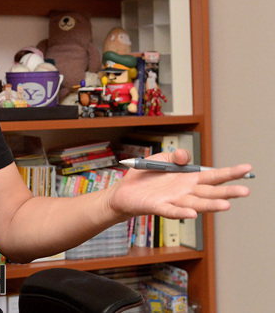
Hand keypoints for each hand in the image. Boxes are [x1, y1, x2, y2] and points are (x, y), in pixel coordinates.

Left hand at [107, 149, 251, 219]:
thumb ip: (175, 156)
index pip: (213, 176)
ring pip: (195, 204)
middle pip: (210, 192)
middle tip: (245, 191)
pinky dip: (182, 212)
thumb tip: (185, 157)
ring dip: (210, 205)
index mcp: (188, 178)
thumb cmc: (145, 176)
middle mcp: (184, 191)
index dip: (229, 173)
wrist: (123, 191)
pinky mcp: (157, 206)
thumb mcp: (161, 159)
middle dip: (228, 191)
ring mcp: (173, 200)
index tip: (246, 169)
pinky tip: (192, 213)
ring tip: (226, 205)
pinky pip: (171, 210)